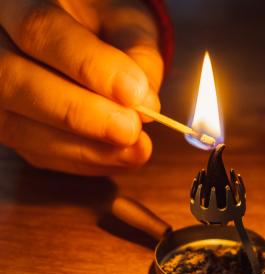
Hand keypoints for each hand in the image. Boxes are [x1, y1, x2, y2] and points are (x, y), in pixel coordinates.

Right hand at [0, 0, 163, 174]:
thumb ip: (138, 57)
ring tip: (133, 150)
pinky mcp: (9, 125)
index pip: (41, 31)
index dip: (89, 66)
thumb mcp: (127, 25)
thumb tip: (146, 106)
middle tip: (130, 129)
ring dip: (81, 147)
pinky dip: (80, 161)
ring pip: (16, 126)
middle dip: (78, 113)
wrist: (84, 38)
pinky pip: (34, 153)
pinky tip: (118, 157)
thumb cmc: (105, 26)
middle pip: (13, 81)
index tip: (134, 93)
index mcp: (20, 3)